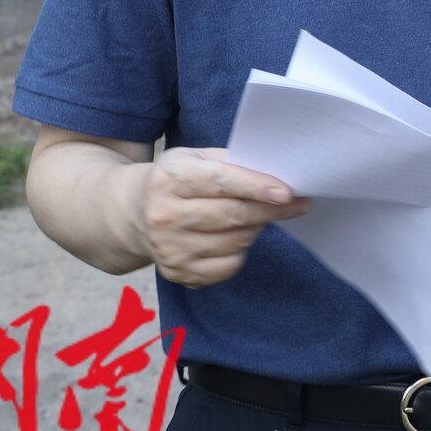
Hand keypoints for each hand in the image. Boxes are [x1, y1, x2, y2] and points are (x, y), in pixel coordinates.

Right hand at [129, 146, 310, 287]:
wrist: (131, 213)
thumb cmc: (176, 180)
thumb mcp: (194, 158)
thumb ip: (231, 161)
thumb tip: (278, 171)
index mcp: (170, 177)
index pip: (220, 181)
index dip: (256, 186)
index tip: (287, 192)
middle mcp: (164, 214)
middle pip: (234, 215)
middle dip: (272, 209)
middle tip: (299, 203)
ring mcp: (168, 247)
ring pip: (235, 241)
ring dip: (258, 228)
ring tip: (260, 215)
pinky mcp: (176, 272)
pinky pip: (228, 266)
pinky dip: (242, 250)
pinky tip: (237, 237)